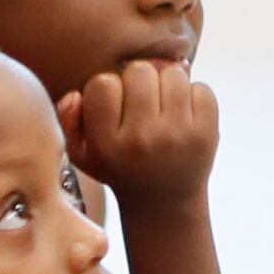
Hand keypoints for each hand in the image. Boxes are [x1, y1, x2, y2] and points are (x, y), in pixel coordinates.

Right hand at [58, 62, 216, 213]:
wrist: (164, 202)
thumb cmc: (119, 168)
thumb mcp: (81, 154)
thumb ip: (67, 121)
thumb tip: (75, 94)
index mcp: (107, 145)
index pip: (102, 83)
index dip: (108, 87)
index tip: (113, 104)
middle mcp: (141, 140)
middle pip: (140, 71)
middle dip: (139, 80)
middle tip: (141, 100)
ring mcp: (177, 135)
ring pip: (173, 74)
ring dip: (167, 83)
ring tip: (162, 104)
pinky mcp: (206, 133)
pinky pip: (202, 88)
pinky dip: (194, 95)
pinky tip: (183, 113)